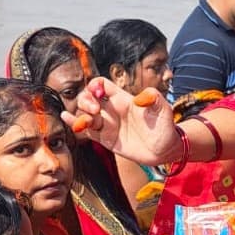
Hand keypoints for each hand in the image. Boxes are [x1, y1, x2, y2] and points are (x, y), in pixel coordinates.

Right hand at [60, 77, 180, 165]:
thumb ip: (154, 99)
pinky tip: (68, 119)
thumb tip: (139, 98)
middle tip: (95, 111)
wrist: (165, 150)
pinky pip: (86, 130)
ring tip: (87, 122)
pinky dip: (75, 123)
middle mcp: (111, 110)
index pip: (101, 84)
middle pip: (88, 97)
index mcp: (122, 99)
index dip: (95, 85)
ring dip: (80, 114)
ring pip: (84, 114)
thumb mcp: (164, 110)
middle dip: (85, 100)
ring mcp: (107, 124)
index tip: (98, 93)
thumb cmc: (165, 127)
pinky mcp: (105, 139)